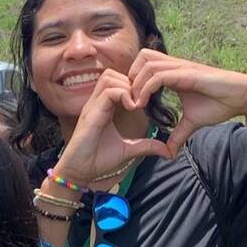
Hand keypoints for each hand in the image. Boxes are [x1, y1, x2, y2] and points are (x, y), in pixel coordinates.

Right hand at [55, 69, 169, 184]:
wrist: (79, 172)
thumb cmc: (98, 161)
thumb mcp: (128, 150)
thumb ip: (146, 145)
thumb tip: (166, 151)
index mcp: (104, 108)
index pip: (116, 82)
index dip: (132, 86)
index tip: (144, 101)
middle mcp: (96, 103)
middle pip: (112, 74)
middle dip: (130, 82)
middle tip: (141, 99)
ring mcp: (92, 107)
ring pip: (109, 77)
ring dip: (126, 86)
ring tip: (136, 103)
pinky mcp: (91, 113)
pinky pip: (107, 92)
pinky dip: (122, 94)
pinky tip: (132, 108)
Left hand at [129, 49, 246, 156]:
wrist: (241, 98)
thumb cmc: (219, 104)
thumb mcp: (192, 123)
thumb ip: (178, 135)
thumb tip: (169, 153)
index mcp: (173, 74)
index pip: (145, 66)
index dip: (134, 81)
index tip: (130, 103)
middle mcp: (175, 67)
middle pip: (142, 57)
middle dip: (131, 77)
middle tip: (129, 100)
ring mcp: (181, 68)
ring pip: (147, 64)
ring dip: (136, 84)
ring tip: (135, 105)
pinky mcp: (187, 73)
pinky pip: (159, 75)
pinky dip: (146, 88)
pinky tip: (142, 104)